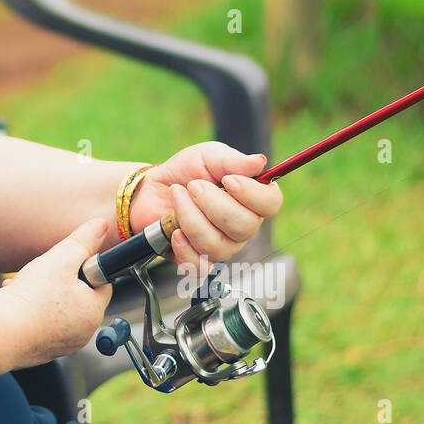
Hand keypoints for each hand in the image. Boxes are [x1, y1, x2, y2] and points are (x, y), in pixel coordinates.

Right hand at [0, 217, 113, 365]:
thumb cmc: (30, 299)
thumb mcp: (61, 259)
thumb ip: (83, 241)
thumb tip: (101, 225)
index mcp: (93, 313)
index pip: (101, 282)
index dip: (84, 267)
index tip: (67, 261)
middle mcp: (82, 334)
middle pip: (78, 296)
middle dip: (60, 280)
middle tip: (44, 273)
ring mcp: (61, 345)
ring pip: (58, 310)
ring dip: (43, 294)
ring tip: (25, 286)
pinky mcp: (41, 350)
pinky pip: (42, 324)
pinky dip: (31, 311)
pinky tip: (15, 301)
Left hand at [128, 142, 281, 276]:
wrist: (152, 190)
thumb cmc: (186, 172)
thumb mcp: (207, 157)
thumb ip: (232, 161)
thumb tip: (260, 162)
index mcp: (251, 198)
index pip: (271, 204)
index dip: (252, 194)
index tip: (228, 180)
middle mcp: (243, 226)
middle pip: (244, 226)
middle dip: (212, 202)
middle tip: (193, 185)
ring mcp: (223, 246)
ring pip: (217, 244)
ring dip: (190, 217)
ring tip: (177, 196)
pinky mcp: (199, 260)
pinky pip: (200, 266)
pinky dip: (184, 247)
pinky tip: (175, 231)